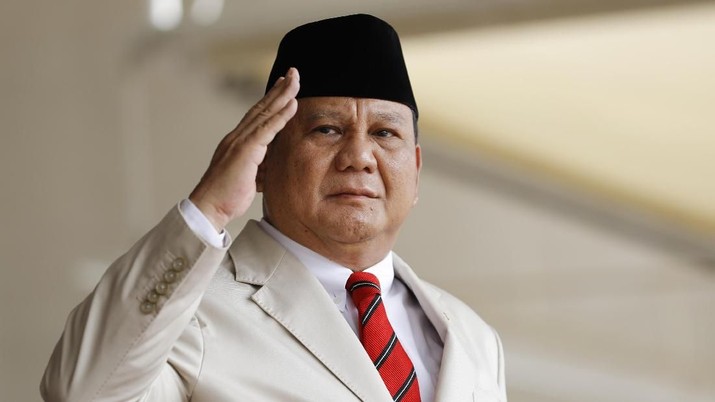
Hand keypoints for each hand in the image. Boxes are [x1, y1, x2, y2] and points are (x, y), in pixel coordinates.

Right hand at [189, 68, 299, 229]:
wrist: (209, 208)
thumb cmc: (227, 197)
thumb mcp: (248, 179)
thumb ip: (259, 168)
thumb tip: (269, 168)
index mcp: (237, 143)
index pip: (257, 117)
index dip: (271, 100)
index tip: (284, 87)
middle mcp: (237, 137)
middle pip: (261, 107)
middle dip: (278, 89)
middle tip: (292, 73)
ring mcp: (240, 142)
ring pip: (265, 112)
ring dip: (282, 95)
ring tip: (295, 80)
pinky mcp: (245, 150)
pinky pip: (267, 129)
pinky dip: (281, 115)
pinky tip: (292, 103)